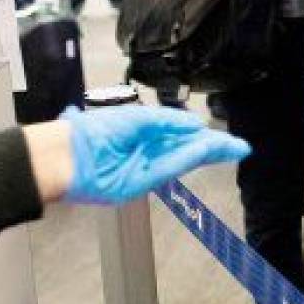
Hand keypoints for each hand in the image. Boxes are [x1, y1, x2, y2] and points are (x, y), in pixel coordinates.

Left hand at [34, 105, 250, 204]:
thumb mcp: (135, 119)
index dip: (207, 136)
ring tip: (232, 148)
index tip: (229, 138)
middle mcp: (149, 152)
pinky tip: (205, 150)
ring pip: (183, 159)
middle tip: (240, 148)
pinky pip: (169, 168)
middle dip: (215, 148)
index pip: (184, 135)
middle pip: (189, 149)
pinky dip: (187, 159)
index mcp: (147, 133)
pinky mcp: (140, 184)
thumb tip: (195, 125)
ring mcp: (146, 168)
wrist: (63, 156)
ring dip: (207, 153)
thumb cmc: (91, 133)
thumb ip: (167, 121)